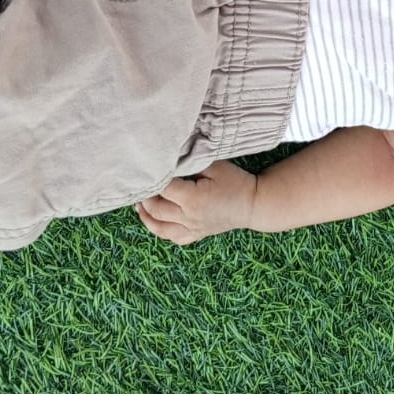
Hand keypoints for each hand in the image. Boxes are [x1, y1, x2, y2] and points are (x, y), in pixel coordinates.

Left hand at [134, 160, 256, 244]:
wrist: (254, 204)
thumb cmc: (236, 182)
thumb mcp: (215, 165)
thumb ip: (192, 161)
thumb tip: (172, 155)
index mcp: (193, 198)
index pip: (163, 188)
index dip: (153, 178)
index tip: (147, 168)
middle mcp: (188, 217)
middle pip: (156, 209)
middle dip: (145, 197)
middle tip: (140, 184)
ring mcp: (192, 229)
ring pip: (160, 228)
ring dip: (146, 217)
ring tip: (139, 204)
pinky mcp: (197, 234)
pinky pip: (173, 238)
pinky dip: (161, 230)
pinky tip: (156, 221)